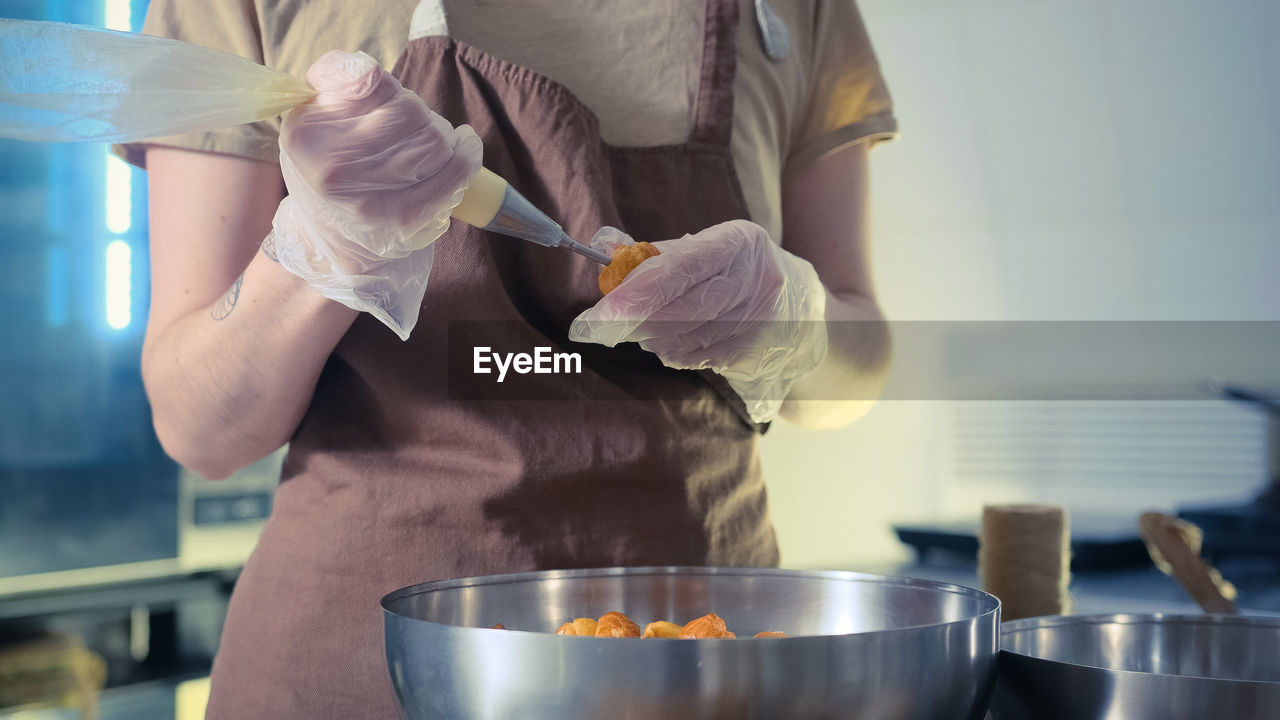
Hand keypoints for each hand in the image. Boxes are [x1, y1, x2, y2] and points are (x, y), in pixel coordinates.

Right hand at [272, 50, 482, 338]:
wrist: (330, 241)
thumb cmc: (327, 168)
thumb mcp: (311, 120)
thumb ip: (334, 83)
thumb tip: (365, 70)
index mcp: (308, 133)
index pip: (368, 81)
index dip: (386, 84)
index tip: (388, 94)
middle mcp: (334, 168)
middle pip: (409, 110)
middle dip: (420, 111)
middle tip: (413, 125)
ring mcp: (370, 199)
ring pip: (435, 140)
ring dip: (443, 135)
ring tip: (432, 141)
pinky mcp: (405, 221)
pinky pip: (454, 176)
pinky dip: (467, 157)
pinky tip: (466, 147)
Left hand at [569, 220, 827, 422]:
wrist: (802, 310)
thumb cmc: (738, 271)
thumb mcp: (706, 249)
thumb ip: (655, 252)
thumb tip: (603, 247)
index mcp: (740, 242)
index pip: (680, 268)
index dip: (637, 291)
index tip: (601, 311)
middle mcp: (756, 280)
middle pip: (681, 309)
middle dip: (636, 320)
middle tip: (605, 326)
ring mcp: (760, 321)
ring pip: (685, 338)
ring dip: (652, 337)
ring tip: (646, 328)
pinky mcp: (756, 352)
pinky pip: (697, 357)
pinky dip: (673, 352)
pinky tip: (671, 342)